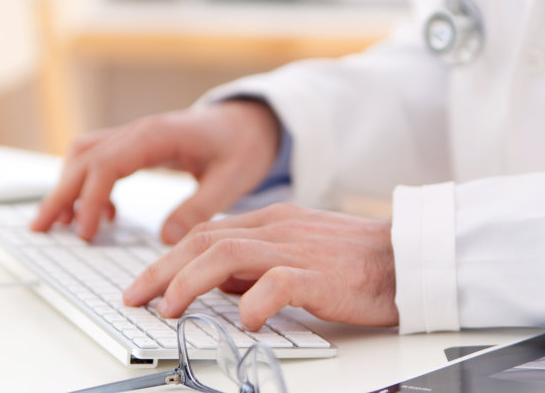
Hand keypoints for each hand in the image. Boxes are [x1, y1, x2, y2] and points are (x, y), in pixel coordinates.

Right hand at [31, 100, 280, 242]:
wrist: (251, 121)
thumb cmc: (243, 145)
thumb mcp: (233, 178)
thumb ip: (200, 207)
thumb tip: (166, 238)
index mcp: (158, 135)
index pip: (107, 164)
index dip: (91, 200)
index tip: (87, 233)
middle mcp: (139, 131)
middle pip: (84, 158)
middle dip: (60, 194)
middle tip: (42, 229)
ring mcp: (135, 135)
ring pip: (84, 155)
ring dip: (67, 187)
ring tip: (58, 225)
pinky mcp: (137, 145)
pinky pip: (99, 159)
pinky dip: (88, 184)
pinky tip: (106, 217)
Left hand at [122, 203, 399, 330]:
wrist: (409, 256)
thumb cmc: (356, 261)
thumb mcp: (298, 253)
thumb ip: (258, 264)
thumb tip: (215, 285)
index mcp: (272, 222)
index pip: (206, 232)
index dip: (168, 258)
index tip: (144, 285)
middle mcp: (278, 229)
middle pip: (205, 240)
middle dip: (162, 270)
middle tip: (135, 298)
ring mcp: (298, 249)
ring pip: (227, 255)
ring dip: (189, 282)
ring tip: (169, 309)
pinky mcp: (320, 275)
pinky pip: (277, 283)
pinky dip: (253, 302)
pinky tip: (244, 321)